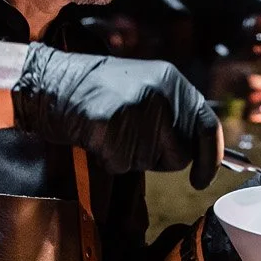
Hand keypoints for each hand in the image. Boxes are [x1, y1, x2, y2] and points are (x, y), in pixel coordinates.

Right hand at [10, 45, 219, 185]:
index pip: (206, 125)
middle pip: (179, 154)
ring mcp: (137, 108)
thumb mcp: (143, 89)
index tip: (201, 179)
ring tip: (110, 132)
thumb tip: (198, 154)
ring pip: (148, 163)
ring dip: (128, 158)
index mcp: (172, 81)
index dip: (210, 158)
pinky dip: (107, 159)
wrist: (50, 81)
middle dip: (158, 160)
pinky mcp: (112, 124)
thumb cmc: (96, 91)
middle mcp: (160, 93)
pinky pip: (120, 164)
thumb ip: (172, 115)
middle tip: (131, 141)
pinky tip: (96, 137)